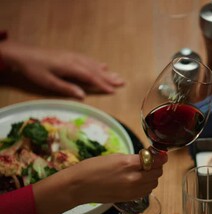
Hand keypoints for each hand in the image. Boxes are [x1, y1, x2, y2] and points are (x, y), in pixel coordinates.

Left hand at [0, 40, 123, 98]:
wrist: (24, 54)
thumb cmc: (34, 70)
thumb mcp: (48, 82)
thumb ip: (66, 88)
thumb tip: (83, 96)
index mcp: (71, 67)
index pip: (91, 77)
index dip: (103, 84)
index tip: (114, 91)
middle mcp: (75, 61)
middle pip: (96, 70)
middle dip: (109, 77)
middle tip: (123, 83)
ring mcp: (74, 57)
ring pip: (94, 64)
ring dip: (106, 71)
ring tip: (118, 77)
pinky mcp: (70, 55)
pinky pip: (88, 60)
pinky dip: (98, 64)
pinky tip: (103, 66)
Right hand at [32, 152, 167, 213]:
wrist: (78, 186)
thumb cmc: (93, 167)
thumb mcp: (116, 156)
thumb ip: (134, 158)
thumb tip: (149, 156)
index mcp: (129, 164)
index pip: (155, 160)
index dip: (160, 157)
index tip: (160, 154)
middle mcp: (133, 178)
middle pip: (157, 172)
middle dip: (157, 166)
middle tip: (151, 162)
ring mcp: (132, 190)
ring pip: (153, 183)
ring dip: (152, 176)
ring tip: (143, 172)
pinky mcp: (129, 198)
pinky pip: (146, 191)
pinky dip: (146, 185)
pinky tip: (138, 181)